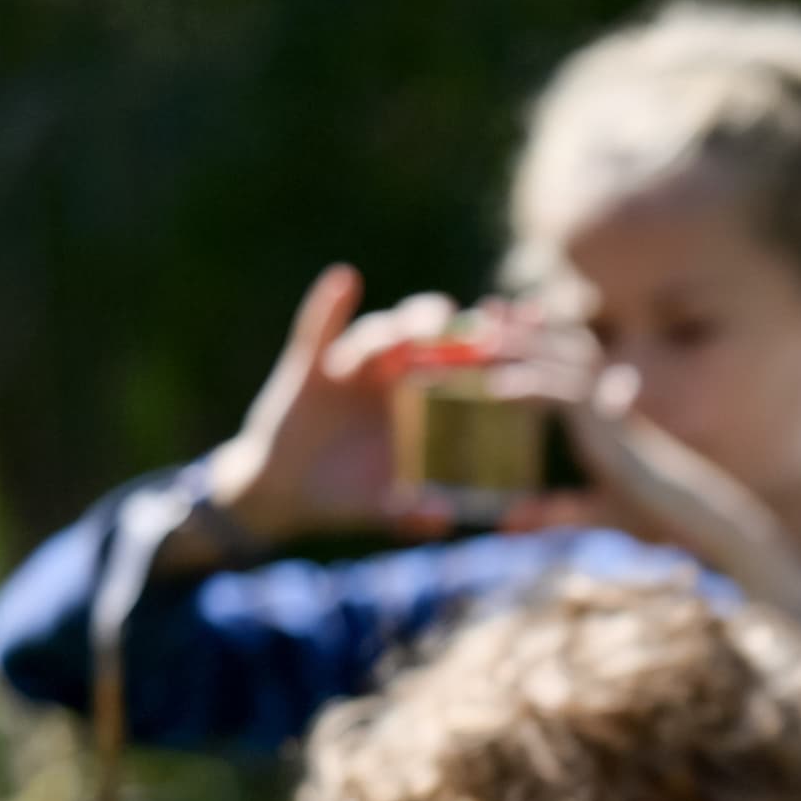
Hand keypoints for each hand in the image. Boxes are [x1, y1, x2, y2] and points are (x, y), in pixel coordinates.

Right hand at [187, 268, 469, 550]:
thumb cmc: (345, 496)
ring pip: (378, 336)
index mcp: (418, 406)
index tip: (514, 335)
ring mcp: (350, 368)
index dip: (481, 351)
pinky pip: (318, 328)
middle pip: (421, 343)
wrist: (286, 493)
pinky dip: (329, 304)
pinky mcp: (309, 364)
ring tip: (424, 323)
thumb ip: (409, 512)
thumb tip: (444, 519)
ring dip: (399, 326)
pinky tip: (345, 280)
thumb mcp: (380, 506)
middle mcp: (389, 378)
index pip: (454, 370)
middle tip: (467, 327)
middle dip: (443, 332)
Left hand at [487, 329, 800, 610]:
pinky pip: (565, 397)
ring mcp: (606, 409)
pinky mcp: (608, 424)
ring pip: (559, 365)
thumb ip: (553, 513)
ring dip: (520, 348)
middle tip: (486, 309)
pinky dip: (532, 388)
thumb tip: (510, 523)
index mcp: (599, 413)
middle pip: (559, 350)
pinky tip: (500, 389)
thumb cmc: (652, 514)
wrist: (686, 515)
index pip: (563, 364)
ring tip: (483, 337)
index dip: (533, 343)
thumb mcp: (592, 513)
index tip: (497, 331)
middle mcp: (603, 402)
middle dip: (522, 329)